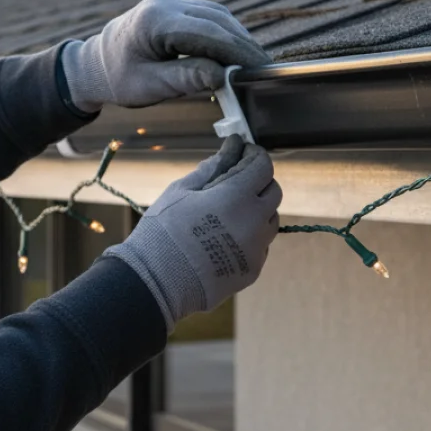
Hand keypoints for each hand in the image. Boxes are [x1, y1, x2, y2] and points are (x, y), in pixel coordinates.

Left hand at [61, 0, 270, 112]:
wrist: (94, 64)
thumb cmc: (117, 78)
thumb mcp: (148, 86)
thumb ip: (186, 78)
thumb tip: (224, 76)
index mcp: (154, 21)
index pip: (207, 33)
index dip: (237, 51)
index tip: (258, 69)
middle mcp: (165, 4)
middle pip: (217, 20)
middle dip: (244, 45)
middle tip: (265, 69)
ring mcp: (171, 3)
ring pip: (218, 16)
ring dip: (238, 38)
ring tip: (255, 63)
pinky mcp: (177, 9)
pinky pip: (210, 17)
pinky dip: (227, 34)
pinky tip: (238, 53)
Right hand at [105, 136, 280, 330]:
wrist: (156, 281)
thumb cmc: (164, 230)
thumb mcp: (182, 190)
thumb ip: (212, 168)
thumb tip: (230, 149)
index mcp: (237, 197)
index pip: (263, 166)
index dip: (255, 155)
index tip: (244, 152)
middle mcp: (255, 222)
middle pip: (274, 192)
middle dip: (259, 182)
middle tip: (237, 180)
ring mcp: (257, 248)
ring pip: (271, 220)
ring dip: (258, 210)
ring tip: (230, 212)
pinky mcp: (253, 269)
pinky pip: (261, 245)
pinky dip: (251, 236)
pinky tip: (226, 238)